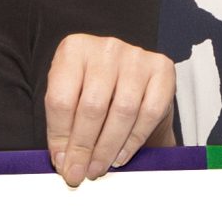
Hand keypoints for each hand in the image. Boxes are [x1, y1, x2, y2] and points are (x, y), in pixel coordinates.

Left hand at [44, 35, 175, 185]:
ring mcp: (136, 56)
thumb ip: (64, 126)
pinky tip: (121, 155)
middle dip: (84, 147)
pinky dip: (134, 140)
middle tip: (80, 173)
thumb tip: (65, 162)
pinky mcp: (161, 69)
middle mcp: (106, 49)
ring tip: (98, 167)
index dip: (60, 137)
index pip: (61, 99)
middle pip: (92, 106)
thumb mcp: (70, 98)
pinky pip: (149, 112)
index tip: (62, 162)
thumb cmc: (94, 89)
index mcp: (74, 50)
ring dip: (108, 147)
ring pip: (122, 111)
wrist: (129, 79)